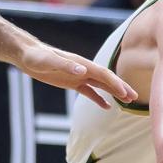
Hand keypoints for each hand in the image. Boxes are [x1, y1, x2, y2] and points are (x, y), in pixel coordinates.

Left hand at [16, 43, 137, 107]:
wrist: (27, 55)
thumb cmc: (37, 57)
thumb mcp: (49, 62)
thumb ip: (66, 65)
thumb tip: (83, 70)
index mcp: (81, 64)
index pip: (103, 74)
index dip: (115, 84)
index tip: (126, 94)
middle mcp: (83, 69)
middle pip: (107, 79)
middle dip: (121, 88)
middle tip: (135, 98)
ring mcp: (78, 76)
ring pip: (101, 85)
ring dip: (114, 92)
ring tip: (127, 101)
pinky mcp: (72, 83)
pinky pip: (89, 91)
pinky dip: (99, 99)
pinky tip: (106, 106)